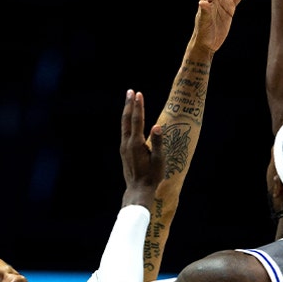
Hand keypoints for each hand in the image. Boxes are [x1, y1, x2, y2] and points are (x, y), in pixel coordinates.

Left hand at [119, 89, 163, 208]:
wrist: (138, 190)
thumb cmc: (151, 176)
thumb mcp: (159, 160)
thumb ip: (158, 142)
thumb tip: (157, 126)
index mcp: (136, 143)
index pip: (137, 120)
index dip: (138, 106)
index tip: (138, 93)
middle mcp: (127, 143)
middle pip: (127, 120)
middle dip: (129, 105)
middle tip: (130, 91)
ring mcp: (124, 147)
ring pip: (124, 125)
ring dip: (127, 112)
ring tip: (129, 101)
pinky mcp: (124, 151)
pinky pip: (124, 132)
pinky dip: (127, 122)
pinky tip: (129, 120)